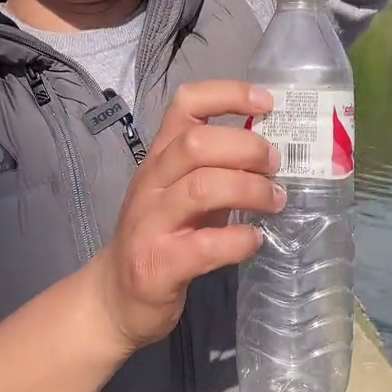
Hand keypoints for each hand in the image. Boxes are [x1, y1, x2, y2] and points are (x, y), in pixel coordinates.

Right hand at [89, 80, 284, 352]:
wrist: (115, 296)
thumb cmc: (163, 233)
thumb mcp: (183, 189)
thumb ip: (218, 166)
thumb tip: (275, 149)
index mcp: (161, 155)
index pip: (187, 104)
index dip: (229, 94)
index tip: (267, 102)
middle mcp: (152, 182)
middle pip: (197, 145)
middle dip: (246, 148)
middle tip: (275, 165)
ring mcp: (150, 223)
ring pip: (201, 189)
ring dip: (250, 191)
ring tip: (276, 201)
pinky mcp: (158, 265)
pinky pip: (205, 246)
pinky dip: (238, 240)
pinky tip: (255, 240)